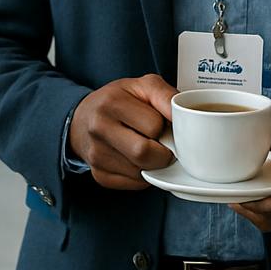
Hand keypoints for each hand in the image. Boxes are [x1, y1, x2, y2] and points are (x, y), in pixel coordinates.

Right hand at [67, 74, 176, 189]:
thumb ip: (167, 96)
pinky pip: (135, 183)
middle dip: (162, 151)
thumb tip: (187, 117)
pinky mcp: (100, 175)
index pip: (154, 126)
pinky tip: (137, 159)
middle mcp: (99, 129)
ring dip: (154, 164)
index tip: (164, 123)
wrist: (83, 119)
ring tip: (148, 147)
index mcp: (111, 103)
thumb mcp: (143, 86)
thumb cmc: (118, 101)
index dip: (165, 126)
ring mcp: (96, 155)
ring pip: (143, 171)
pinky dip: (144, 174)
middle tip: (163, 142)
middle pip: (144, 154)